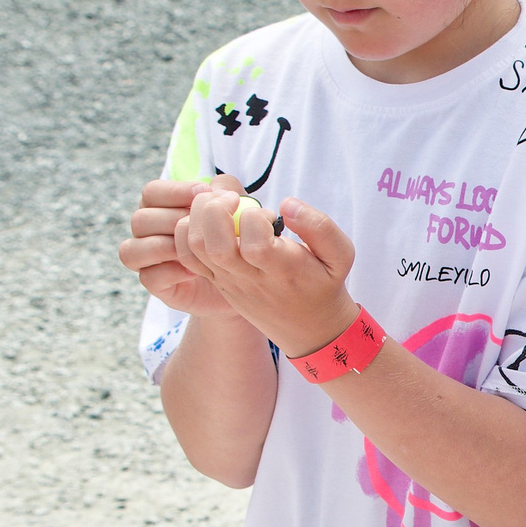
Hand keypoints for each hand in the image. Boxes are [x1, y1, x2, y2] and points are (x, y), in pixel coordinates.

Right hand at [121, 178, 238, 315]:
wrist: (243, 276)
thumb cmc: (233, 234)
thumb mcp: (236, 208)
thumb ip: (226, 190)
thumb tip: (215, 186)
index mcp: (160, 207)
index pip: (151, 192)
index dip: (174, 191)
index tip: (203, 193)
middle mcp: (147, 232)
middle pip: (140, 220)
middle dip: (173, 220)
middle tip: (203, 226)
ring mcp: (147, 259)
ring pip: (134, 249)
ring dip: (166, 247)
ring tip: (197, 250)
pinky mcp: (157, 284)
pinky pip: (149, 277)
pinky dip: (170, 272)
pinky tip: (194, 271)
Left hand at [173, 179, 360, 354]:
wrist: (308, 328)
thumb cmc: (323, 284)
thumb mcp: (341, 255)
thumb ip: (320, 226)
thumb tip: (286, 204)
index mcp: (283, 272)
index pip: (255, 244)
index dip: (256, 218)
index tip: (269, 215)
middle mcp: (250, 279)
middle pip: (215, 246)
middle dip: (216, 211)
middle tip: (232, 198)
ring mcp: (228, 281)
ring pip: (195, 248)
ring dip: (198, 217)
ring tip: (217, 204)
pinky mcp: (215, 280)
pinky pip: (187, 257)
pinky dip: (184, 232)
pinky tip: (205, 220)